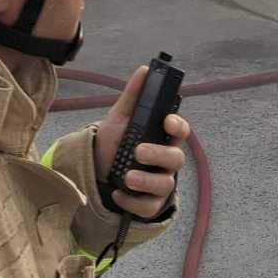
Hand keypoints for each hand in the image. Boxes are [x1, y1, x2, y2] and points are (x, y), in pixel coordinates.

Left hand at [93, 65, 190, 219]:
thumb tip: (145, 70)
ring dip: (146, 181)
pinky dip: (133, 202)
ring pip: (165, 185)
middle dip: (158, 155)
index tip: (166, 120)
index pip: (180, 130)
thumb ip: (133, 96)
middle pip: (176, 159)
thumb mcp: (120, 117)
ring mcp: (160, 183)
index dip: (178, 125)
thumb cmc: (115, 141)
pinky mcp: (150, 203)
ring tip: (126, 177)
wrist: (96, 169)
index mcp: (163, 137)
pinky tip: (118, 193)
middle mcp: (166, 161)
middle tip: (137, 151)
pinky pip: (150, 207)